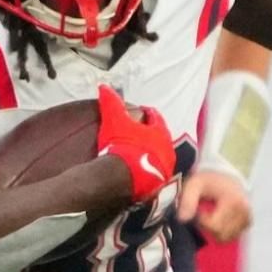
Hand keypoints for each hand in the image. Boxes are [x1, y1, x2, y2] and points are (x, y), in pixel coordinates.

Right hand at [96, 85, 176, 202]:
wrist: (122, 176)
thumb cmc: (121, 144)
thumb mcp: (114, 119)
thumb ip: (111, 102)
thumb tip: (104, 87)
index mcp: (160, 133)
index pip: (156, 119)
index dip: (148, 114)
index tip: (143, 113)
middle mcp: (167, 150)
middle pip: (161, 139)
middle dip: (152, 135)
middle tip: (141, 134)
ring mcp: (164, 169)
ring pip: (160, 157)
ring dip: (151, 154)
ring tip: (139, 154)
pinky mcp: (158, 185)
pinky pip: (155, 174)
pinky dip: (148, 170)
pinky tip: (138, 172)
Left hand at [177, 169, 252, 241]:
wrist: (227, 177)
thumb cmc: (209, 181)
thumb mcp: (194, 185)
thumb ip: (187, 200)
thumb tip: (183, 219)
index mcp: (233, 201)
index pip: (214, 226)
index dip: (202, 221)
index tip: (198, 211)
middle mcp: (244, 211)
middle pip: (220, 234)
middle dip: (207, 227)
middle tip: (203, 213)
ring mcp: (247, 218)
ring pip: (225, 238)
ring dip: (214, 230)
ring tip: (210, 215)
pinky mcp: (247, 223)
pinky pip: (230, 236)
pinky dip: (221, 231)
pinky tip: (218, 219)